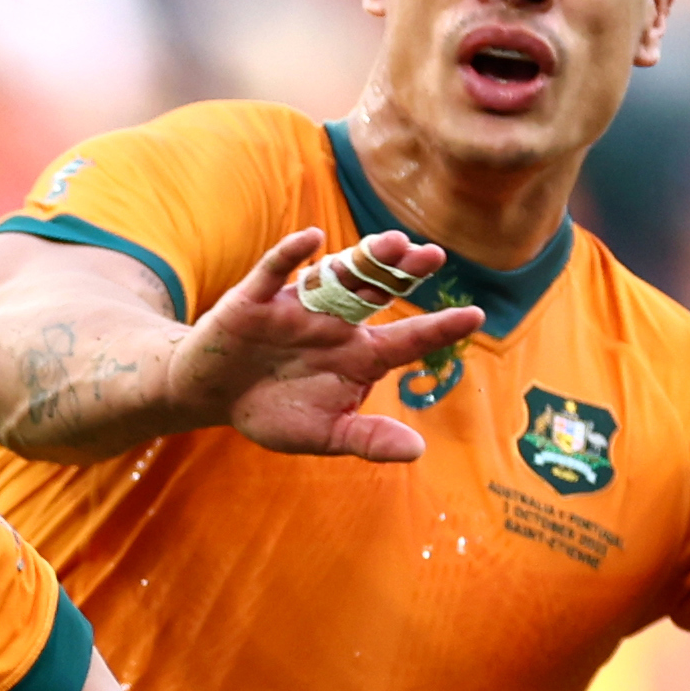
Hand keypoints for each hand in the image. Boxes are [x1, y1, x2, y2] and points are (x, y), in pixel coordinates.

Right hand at [168, 230, 483, 461]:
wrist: (213, 395)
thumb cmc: (275, 411)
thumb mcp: (323, 435)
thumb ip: (367, 439)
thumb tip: (417, 451)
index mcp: (358, 354)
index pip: (406, 338)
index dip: (439, 327)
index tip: (475, 316)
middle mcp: (336, 323)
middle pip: (378, 292)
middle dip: (404, 273)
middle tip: (433, 256)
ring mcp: (298, 307)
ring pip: (337, 275)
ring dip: (363, 258)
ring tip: (393, 243)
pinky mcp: (256, 300)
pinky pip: (275, 271)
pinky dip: (292, 255)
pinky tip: (313, 239)